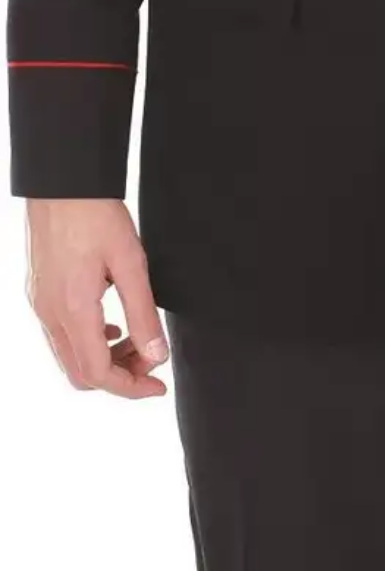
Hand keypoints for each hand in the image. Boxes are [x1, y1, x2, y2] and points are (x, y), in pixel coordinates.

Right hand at [25, 198, 168, 398]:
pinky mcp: (40, 292)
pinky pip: (62, 335)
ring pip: (70, 356)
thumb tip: (157, 355)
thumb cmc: (95, 213)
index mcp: (73, 310)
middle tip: (151, 361)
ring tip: (137, 341)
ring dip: (104, 359)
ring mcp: (41, 304)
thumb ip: (144, 314)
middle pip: (80, 374)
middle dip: (119, 376)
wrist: (62, 182)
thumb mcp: (131, 263)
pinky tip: (112, 325)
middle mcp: (50, 314)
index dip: (130, 388)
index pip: (98, 374)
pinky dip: (89, 342)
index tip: (158, 386)